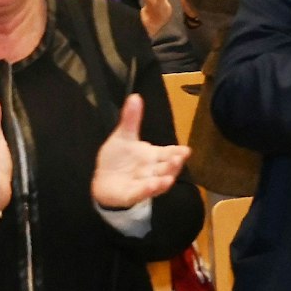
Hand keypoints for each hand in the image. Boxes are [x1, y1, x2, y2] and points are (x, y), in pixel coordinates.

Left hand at [91, 94, 189, 209]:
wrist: (103, 182)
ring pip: (157, 182)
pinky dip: (148, 190)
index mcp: (153, 156)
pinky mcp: (132, 195)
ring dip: (164, 180)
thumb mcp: (124, 137)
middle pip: (166, 168)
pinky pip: (141, 192)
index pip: (169, 152)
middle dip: (174, 164)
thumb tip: (135, 96)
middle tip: (179, 158)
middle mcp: (152, 170)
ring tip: (169, 177)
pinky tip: (152, 185)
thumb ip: (131, 119)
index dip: (178, 152)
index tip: (186, 150)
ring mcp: (144, 183)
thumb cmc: (118, 160)